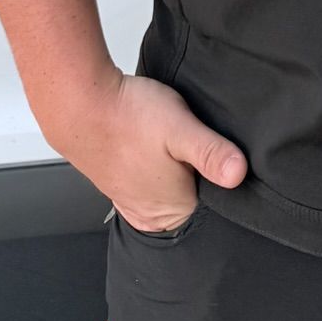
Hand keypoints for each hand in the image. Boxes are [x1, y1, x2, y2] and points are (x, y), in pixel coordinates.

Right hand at [45, 68, 248, 234]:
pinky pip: (151, 182)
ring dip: (177, 166)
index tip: (218, 149)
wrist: (82, 106)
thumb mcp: (181, 128)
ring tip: (171, 140)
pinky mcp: (121, 188)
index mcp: (175, 210)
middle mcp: (154, 215)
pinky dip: (157, 165)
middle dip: (199, 171)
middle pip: (195, 195)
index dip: (223, 172)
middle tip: (190, 140)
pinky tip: (155, 145)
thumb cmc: (129, 117)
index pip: (218, 202)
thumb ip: (211, 152)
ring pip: (173, 187)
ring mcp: (135, 203)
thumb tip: (240, 174)